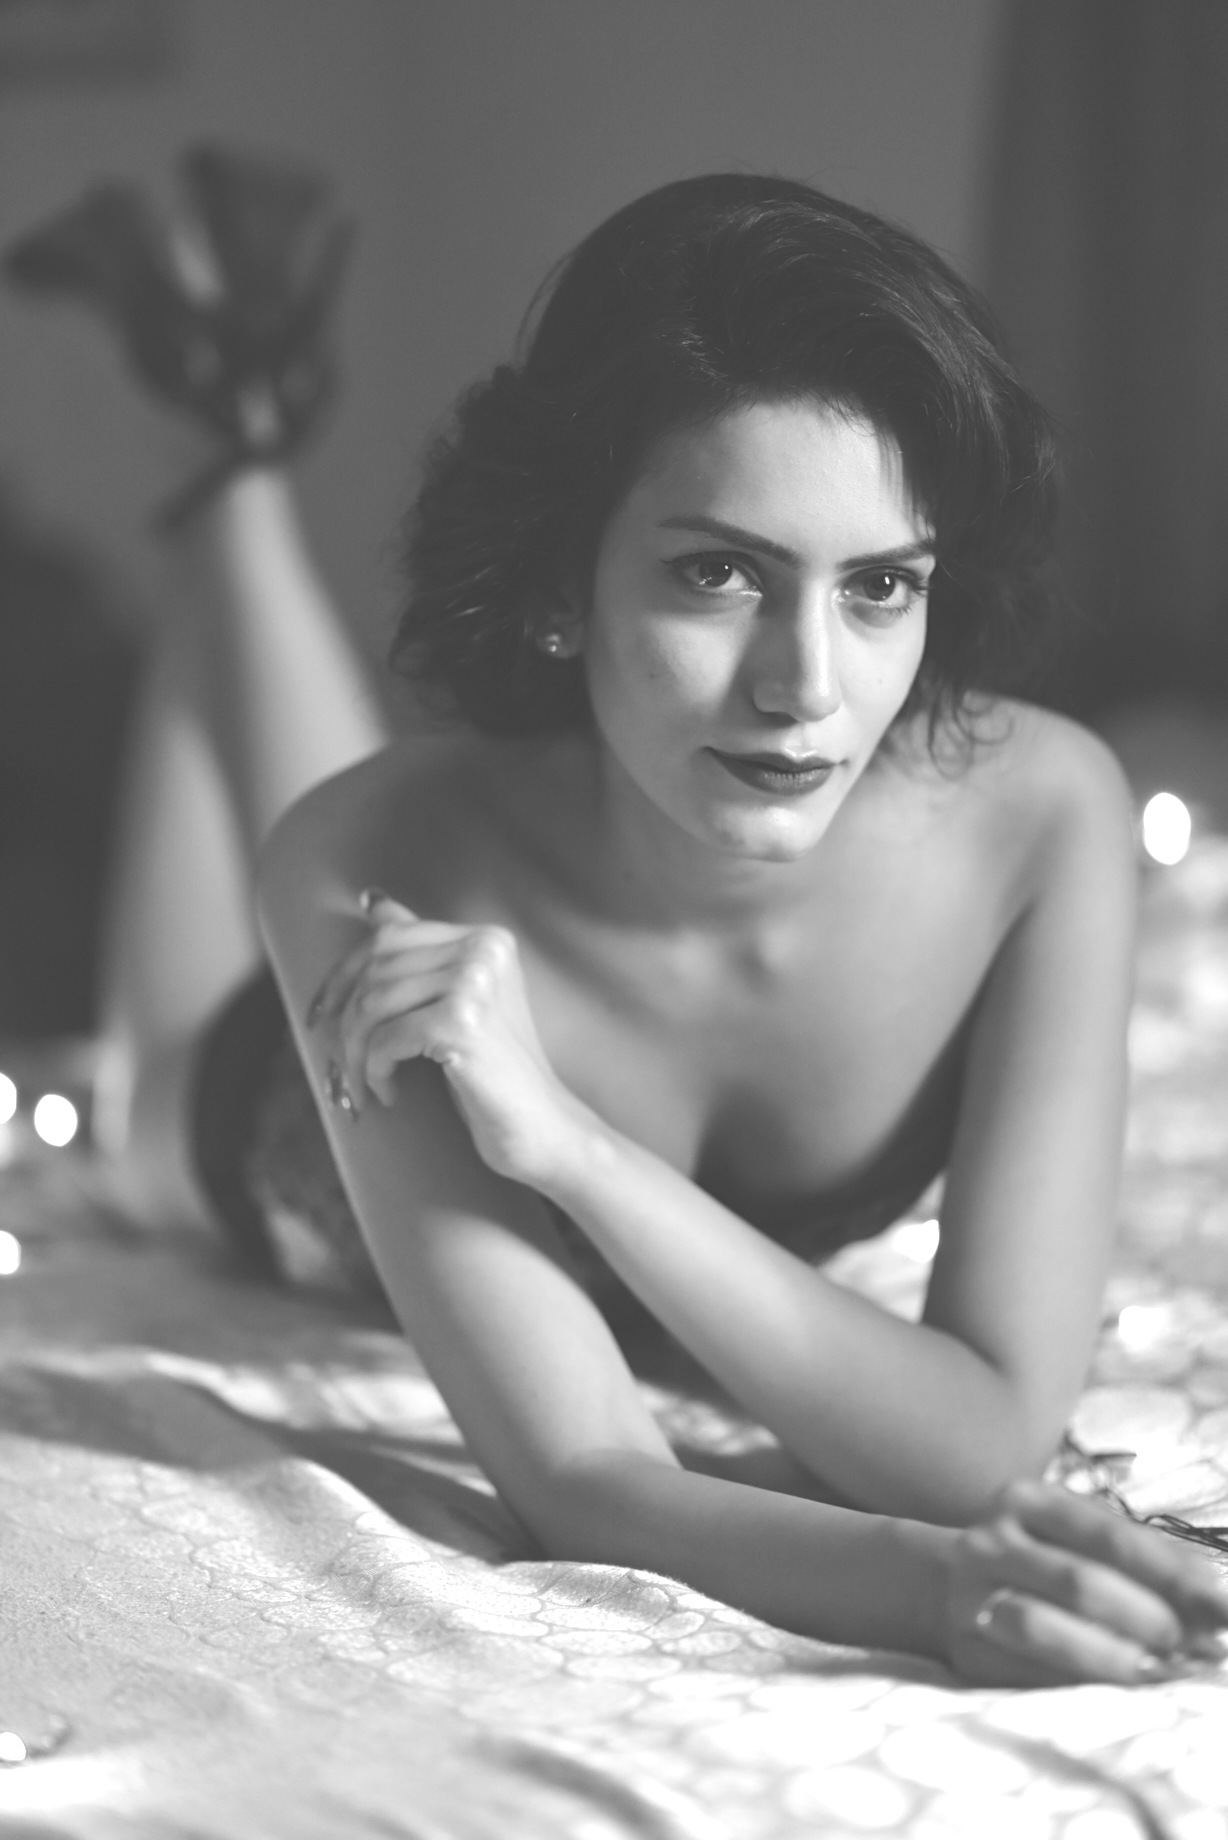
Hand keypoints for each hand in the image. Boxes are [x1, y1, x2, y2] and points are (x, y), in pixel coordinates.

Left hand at [308, 890, 588, 1188]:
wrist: (539, 1126)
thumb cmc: (492, 1072)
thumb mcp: (454, 1002)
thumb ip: (420, 952)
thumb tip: (372, 899)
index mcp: (486, 937)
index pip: (389, 938)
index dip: (342, 977)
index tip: (320, 1017)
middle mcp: (485, 949)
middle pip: (375, 971)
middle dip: (346, 1024)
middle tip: (342, 1068)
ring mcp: (476, 982)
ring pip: (373, 1005)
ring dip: (356, 1054)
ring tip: (363, 1087)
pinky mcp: (463, 1021)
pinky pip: (386, 1037)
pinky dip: (376, 1070)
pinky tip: (389, 1093)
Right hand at [943, 1479, 1227, 1686]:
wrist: (944, 1586)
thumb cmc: (1040, 1558)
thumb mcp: (1080, 1537)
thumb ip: (1141, 1559)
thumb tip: (1214, 1602)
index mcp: (1030, 1500)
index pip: (1111, 1537)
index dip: (1174, 1576)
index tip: (1223, 1608)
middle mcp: (994, 1538)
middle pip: (1080, 1583)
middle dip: (1148, 1622)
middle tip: (1195, 1651)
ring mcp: (972, 1593)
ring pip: (1045, 1630)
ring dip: (1115, 1660)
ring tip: (1161, 1672)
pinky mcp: (968, 1648)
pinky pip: (1027, 1672)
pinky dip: (1081, 1685)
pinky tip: (1116, 1693)